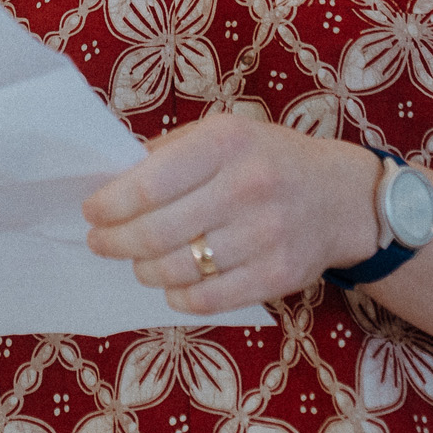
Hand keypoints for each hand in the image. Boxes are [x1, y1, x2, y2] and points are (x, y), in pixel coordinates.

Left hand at [81, 115, 385, 313]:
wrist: (340, 196)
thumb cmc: (266, 159)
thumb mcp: (224, 133)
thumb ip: (170, 153)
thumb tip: (111, 181)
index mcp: (226, 143)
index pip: (149, 183)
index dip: (110, 204)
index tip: (92, 211)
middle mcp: (247, 187)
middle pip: (157, 232)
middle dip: (116, 241)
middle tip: (100, 242)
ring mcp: (266, 235)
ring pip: (178, 269)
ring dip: (144, 270)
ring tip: (138, 261)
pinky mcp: (278, 276)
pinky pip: (208, 299)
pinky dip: (177, 296)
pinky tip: (171, 284)